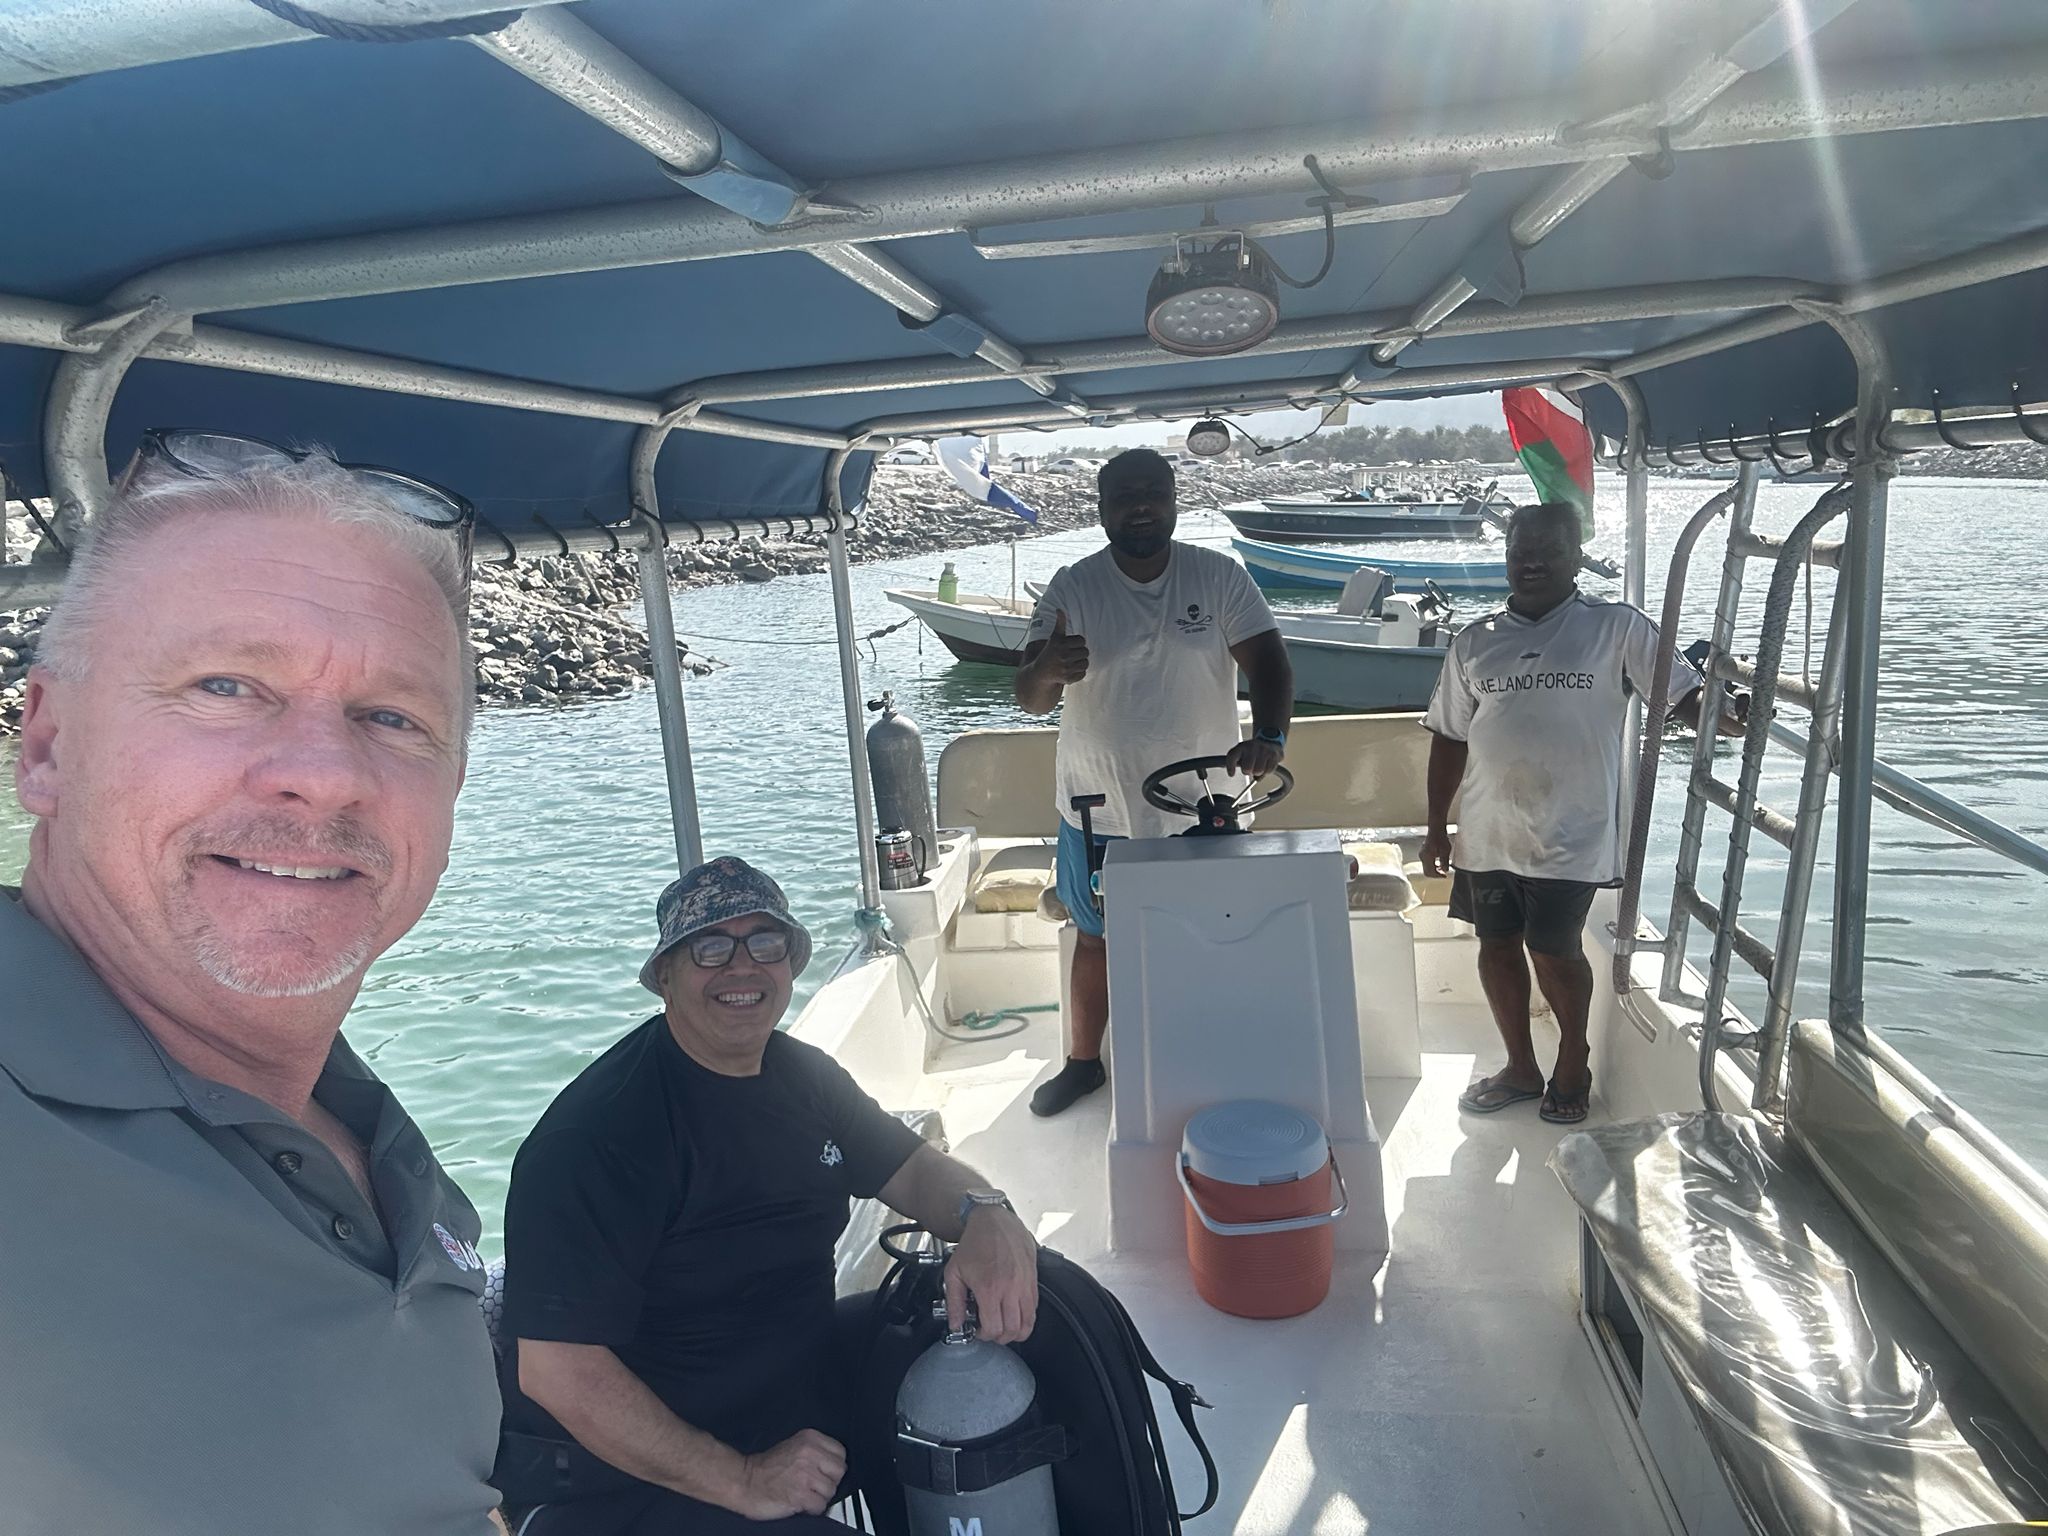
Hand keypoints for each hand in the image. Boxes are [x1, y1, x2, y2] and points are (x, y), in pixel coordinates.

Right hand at [733, 1429, 846, 1519]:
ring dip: (819, 1497)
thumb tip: (834, 1464)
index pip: (841, 1452)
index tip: (822, 1472)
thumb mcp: (794, 1446)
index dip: (832, 1466)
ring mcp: (805, 1473)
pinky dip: (812, 1509)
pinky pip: (821, 1506)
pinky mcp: (800, 1494)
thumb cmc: (766, 1468)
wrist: (744, 1481)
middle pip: (840, 1471)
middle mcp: (809, 1453)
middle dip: (829, 1481)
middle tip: (813, 1485)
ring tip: (803, 1493)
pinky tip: (800, 1503)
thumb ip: (815, 1451)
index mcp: (809, 1438)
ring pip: (831, 1490)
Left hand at [946, 1206, 1038, 1343]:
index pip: (994, 1328)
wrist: (994, 1220)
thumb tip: (955, 1323)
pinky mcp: (1033, 1279)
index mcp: (989, 1288)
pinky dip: (1026, 1317)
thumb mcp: (954, 1271)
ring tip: (1005, 1327)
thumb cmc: (974, 1243)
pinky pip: (1035, 1307)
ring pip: (1028, 1322)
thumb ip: (953, 1302)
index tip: (978, 1330)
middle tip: (991, 1330)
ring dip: (1017, 1331)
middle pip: (1013, 1330)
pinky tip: (1014, 1313)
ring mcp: (1024, 1284)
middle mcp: (1010, 1288)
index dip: (984, 1335)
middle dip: (1000, 1337)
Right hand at [1033, 609, 1088, 684]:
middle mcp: (1063, 655)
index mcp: (1060, 644)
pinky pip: (1083, 673)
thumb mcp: (1054, 638)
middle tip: (1071, 655)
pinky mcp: (1068, 678)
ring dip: (1080, 663)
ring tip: (1072, 663)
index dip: (1077, 643)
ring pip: (1086, 663)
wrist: (1040, 673)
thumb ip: (1060, 624)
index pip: (1082, 640)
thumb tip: (1059, 610)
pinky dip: (1078, 673)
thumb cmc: (1049, 653)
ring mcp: (1065, 668)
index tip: (1070, 646)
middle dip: (1079, 653)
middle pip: (1085, 652)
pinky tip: (1070, 671)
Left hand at [1225, 736, 1282, 779]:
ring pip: (1258, 771)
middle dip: (1248, 771)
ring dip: (1258, 772)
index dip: (1230, 767)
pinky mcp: (1273, 755)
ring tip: (1258, 766)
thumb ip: (1234, 761)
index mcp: (1242, 746)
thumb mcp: (1242, 751)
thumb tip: (1227, 770)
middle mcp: (1252, 746)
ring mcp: (1263, 750)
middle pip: (1246, 769)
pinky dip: (1266, 771)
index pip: (1232, 756)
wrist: (1271, 740)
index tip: (1231, 774)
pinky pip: (1268, 771)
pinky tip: (1266, 765)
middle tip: (1250, 768)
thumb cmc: (1254, 750)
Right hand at [1420, 825, 1452, 878]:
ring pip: (1426, 868)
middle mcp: (1422, 857)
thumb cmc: (1441, 839)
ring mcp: (1422, 855)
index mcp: (1427, 857)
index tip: (1445, 876)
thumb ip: (1444, 862)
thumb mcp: (1446, 851)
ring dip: (1434, 870)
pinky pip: (1426, 863)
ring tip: (1442, 868)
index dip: (1438, 876)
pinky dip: (1432, 866)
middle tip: (1444, 874)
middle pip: (1427, 871)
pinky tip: (1438, 863)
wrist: (1436, 830)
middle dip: (1435, 874)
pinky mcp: (1423, 853)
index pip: (1430, 872)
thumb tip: (1445, 870)